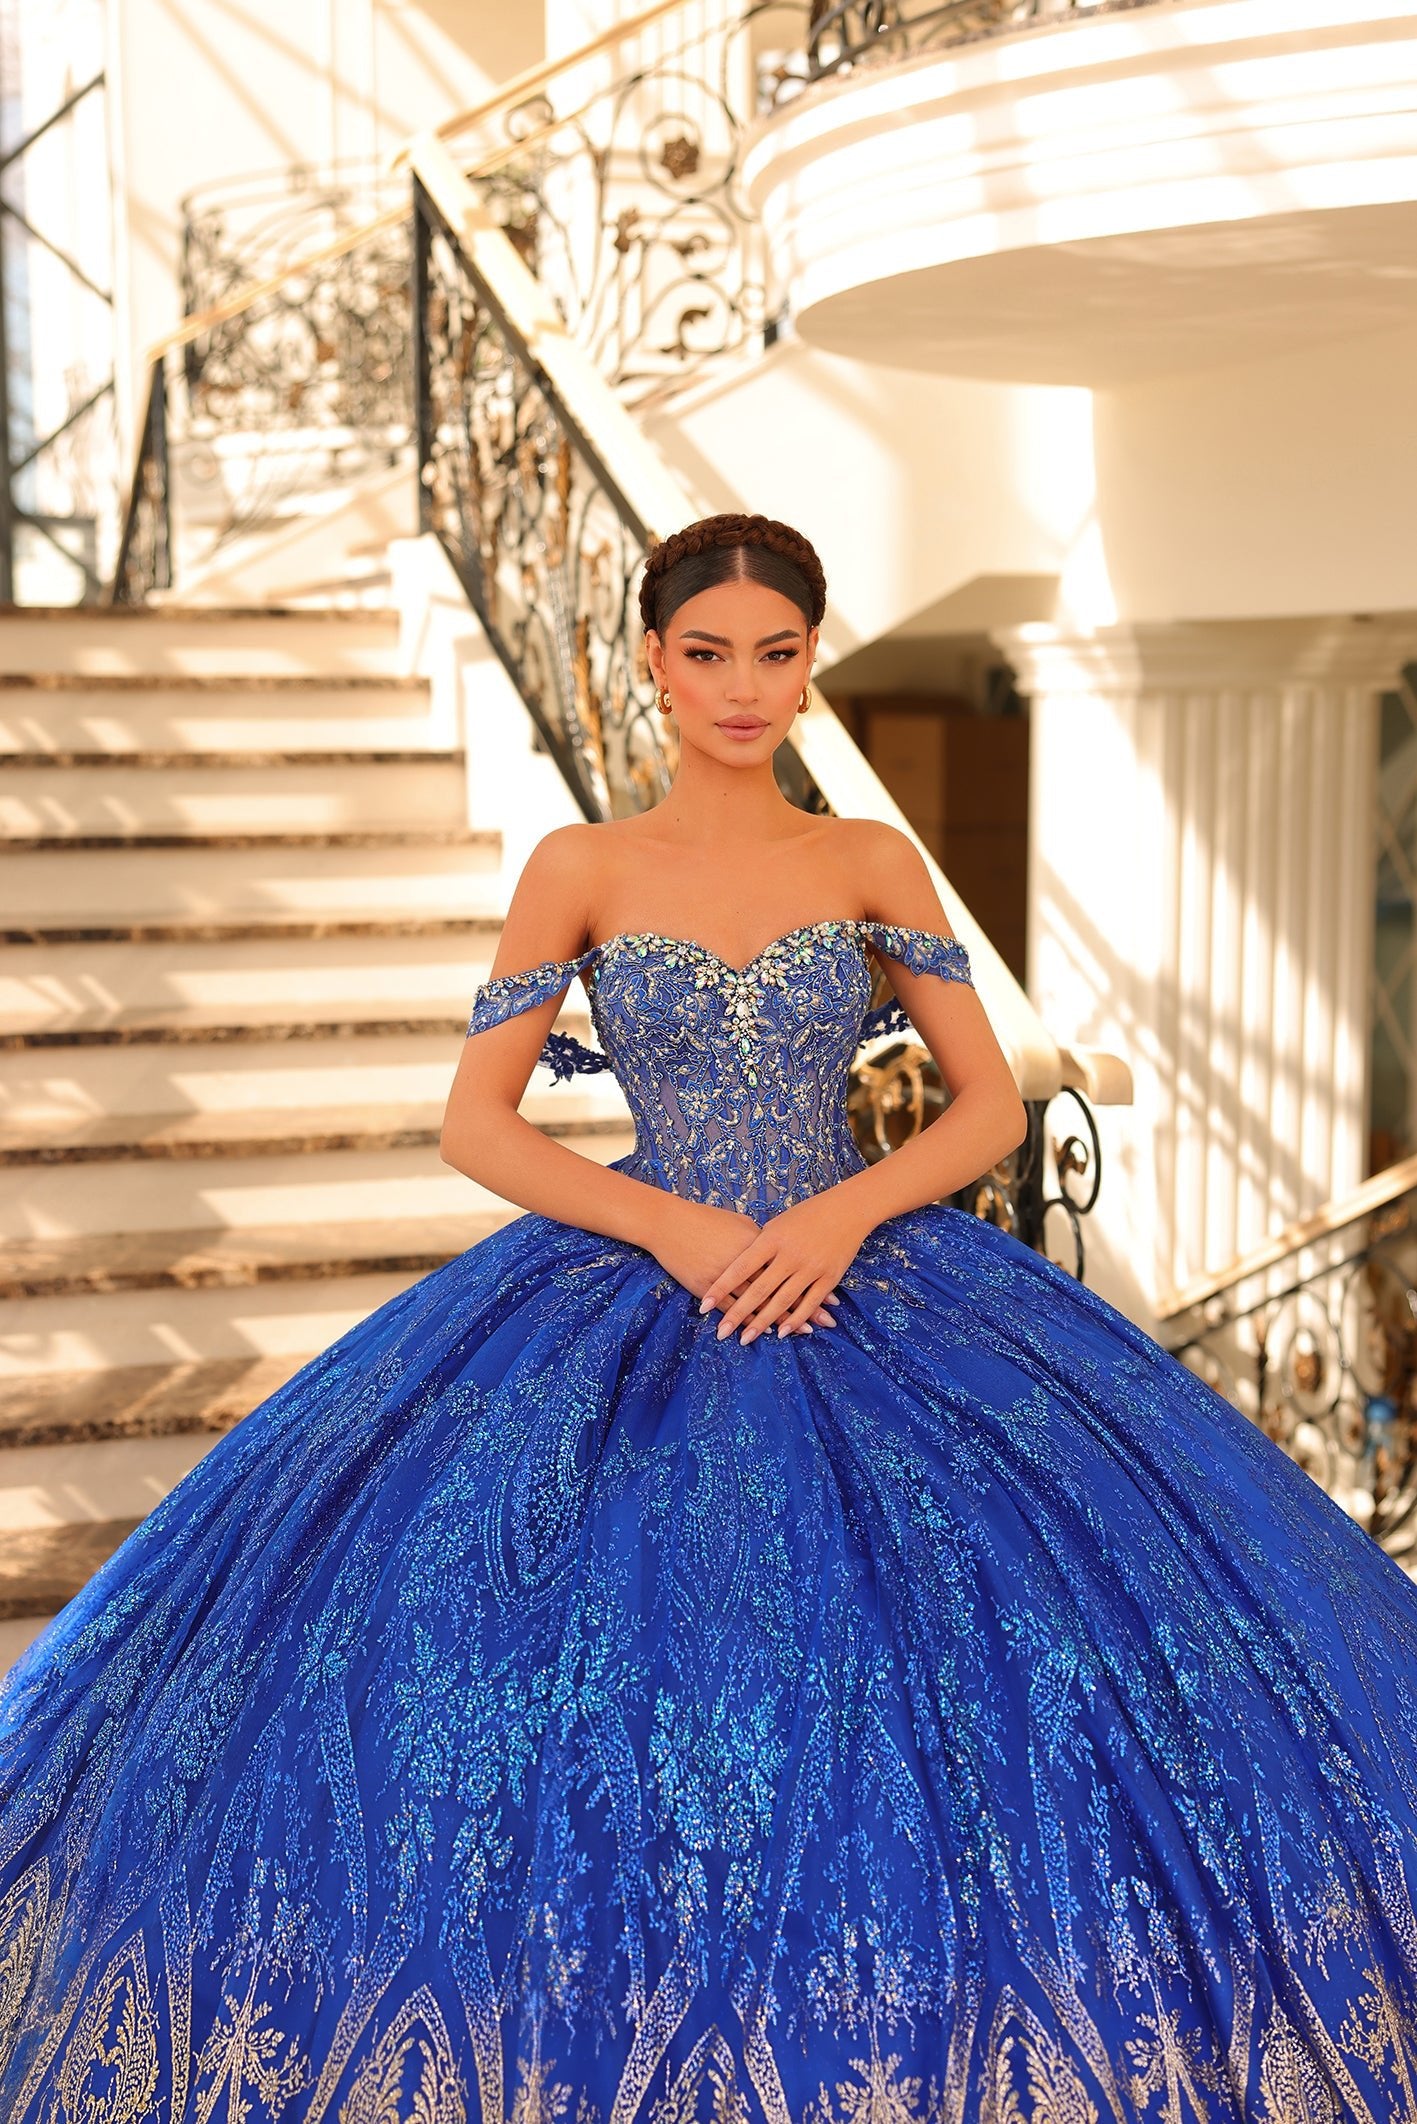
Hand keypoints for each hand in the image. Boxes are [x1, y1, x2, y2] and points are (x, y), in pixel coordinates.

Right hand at [649, 1197, 840, 1332]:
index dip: (811, 1285)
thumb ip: (763, 1239)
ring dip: (777, 1320)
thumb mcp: (740, 1224)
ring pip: (757, 1303)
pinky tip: (758, 1332)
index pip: (792, 1269)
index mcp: (759, 1242)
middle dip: (803, 1308)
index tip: (831, 1300)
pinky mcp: (706, 1286)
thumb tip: (780, 1252)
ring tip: (796, 1334)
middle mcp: (747, 1261)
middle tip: (822, 1324)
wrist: (668, 1222)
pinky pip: (730, 1307)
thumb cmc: (706, 1219)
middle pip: (780, 1288)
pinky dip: (746, 1320)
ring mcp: (726, 1275)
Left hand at [698, 1189, 868, 1343]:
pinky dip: (795, 1320)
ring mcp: (810, 1267)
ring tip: (746, 1339)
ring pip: (782, 1301)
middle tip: (721, 1333)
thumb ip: (760, 1246)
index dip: (721, 1287)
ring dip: (763, 1323)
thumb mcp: (778, 1224)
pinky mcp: (829, 1277)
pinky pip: (809, 1303)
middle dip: (738, 1314)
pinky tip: (781, 1333)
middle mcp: (790, 1255)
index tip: (704, 1305)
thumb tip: (738, 1265)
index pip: (740, 1267)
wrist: (847, 1209)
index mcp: (772, 1239)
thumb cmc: (807, 1214)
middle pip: (758, 1289)